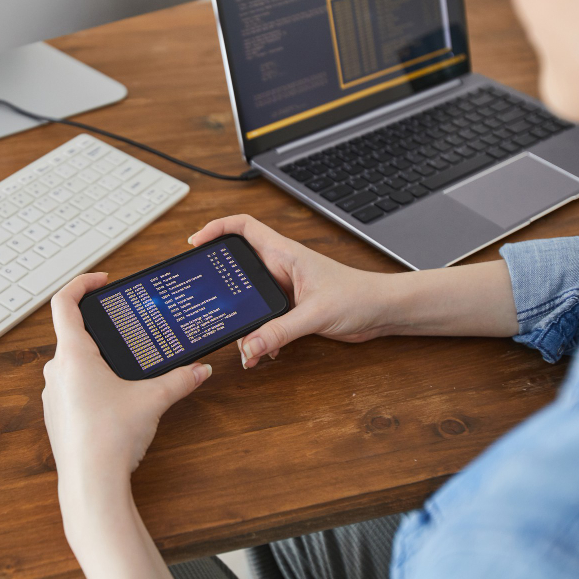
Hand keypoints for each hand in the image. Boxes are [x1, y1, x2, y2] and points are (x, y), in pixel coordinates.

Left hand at [43, 274, 208, 578]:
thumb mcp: (152, 400)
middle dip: (99, 328)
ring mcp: (53, 394)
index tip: (101, 280)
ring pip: (70, 363)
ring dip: (94, 358)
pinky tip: (114, 398)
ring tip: (123, 366)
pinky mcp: (57, 415)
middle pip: (71, 333)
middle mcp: (56, 370)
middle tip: (123, 326)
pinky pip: (70, 387)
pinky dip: (90, 383)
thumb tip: (200, 369)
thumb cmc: (111, 437)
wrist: (90, 483)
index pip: (65, 302)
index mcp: (73, 355)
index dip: (82, 284)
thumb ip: (180, 380)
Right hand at [188, 215, 393, 367]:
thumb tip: (249, 346)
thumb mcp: (314, 314)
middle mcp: (280, 267)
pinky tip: (262, 351)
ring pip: (249, 298)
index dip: (216, 229)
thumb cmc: (358, 296)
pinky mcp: (291, 308)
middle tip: (206, 297)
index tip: (195, 243)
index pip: (243, 227)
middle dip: (221, 283)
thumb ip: (279, 331)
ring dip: (242, 319)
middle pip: (238, 265)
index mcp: (284, 253)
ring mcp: (284, 288)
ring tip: (238, 340)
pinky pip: (264, 318)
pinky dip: (259, 335)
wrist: (382, 311)